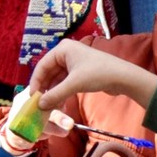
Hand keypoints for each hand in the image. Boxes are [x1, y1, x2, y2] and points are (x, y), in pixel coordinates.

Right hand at [29, 39, 156, 112]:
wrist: (124, 77)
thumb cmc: (98, 74)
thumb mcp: (74, 84)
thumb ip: (55, 94)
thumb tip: (39, 105)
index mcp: (62, 49)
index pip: (42, 66)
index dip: (36, 82)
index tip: (32, 97)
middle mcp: (66, 53)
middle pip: (49, 72)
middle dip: (45, 89)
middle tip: (40, 104)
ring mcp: (74, 62)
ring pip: (57, 79)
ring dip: (54, 92)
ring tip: (50, 107)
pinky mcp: (80, 72)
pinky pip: (66, 82)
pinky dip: (62, 92)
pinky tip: (60, 104)